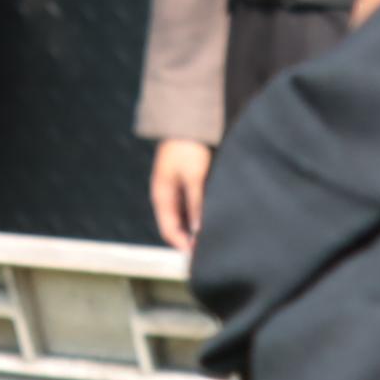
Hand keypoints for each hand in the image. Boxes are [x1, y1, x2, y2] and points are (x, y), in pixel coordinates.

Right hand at [149, 139, 213, 253]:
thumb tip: (198, 232)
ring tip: (218, 237)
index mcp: (162, 196)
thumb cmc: (189, 149)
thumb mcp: (194, 177)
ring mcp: (177, 190)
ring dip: (198, 228)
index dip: (184, 246)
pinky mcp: (189, 184)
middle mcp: (168, 196)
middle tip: (212, 251)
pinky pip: (194, 207)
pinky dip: (202, 215)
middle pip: (177, 227)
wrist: (189, 122)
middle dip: (191, 240)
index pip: (169, 231)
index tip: (202, 257)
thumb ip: (196, 204)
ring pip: (186, 218)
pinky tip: (217, 219)